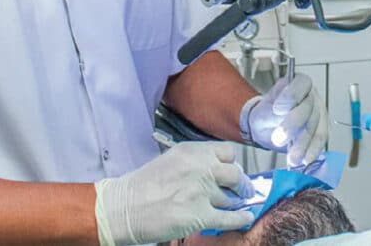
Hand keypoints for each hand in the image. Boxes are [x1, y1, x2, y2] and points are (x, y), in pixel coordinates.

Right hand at [93, 142, 253, 245]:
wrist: (124, 208)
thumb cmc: (142, 186)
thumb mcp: (171, 161)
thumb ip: (196, 162)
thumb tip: (219, 170)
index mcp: (193, 152)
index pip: (228, 152)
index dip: (231, 163)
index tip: (232, 170)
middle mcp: (201, 168)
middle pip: (235, 174)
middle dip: (240, 183)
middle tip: (242, 189)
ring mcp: (202, 192)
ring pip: (231, 198)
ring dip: (235, 202)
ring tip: (236, 204)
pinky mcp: (200, 216)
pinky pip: (229, 218)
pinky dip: (240, 218)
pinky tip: (246, 217)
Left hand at [243, 74, 328, 165]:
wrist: (268, 127)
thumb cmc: (266, 114)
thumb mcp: (262, 110)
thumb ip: (271, 112)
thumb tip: (278, 114)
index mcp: (298, 83)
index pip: (302, 83)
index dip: (292, 95)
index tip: (277, 109)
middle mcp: (311, 96)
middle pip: (308, 108)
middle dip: (293, 125)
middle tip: (279, 138)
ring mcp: (319, 113)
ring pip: (315, 128)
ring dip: (302, 144)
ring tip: (291, 157)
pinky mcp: (321, 130)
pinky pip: (320, 140)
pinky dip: (313, 151)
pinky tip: (305, 159)